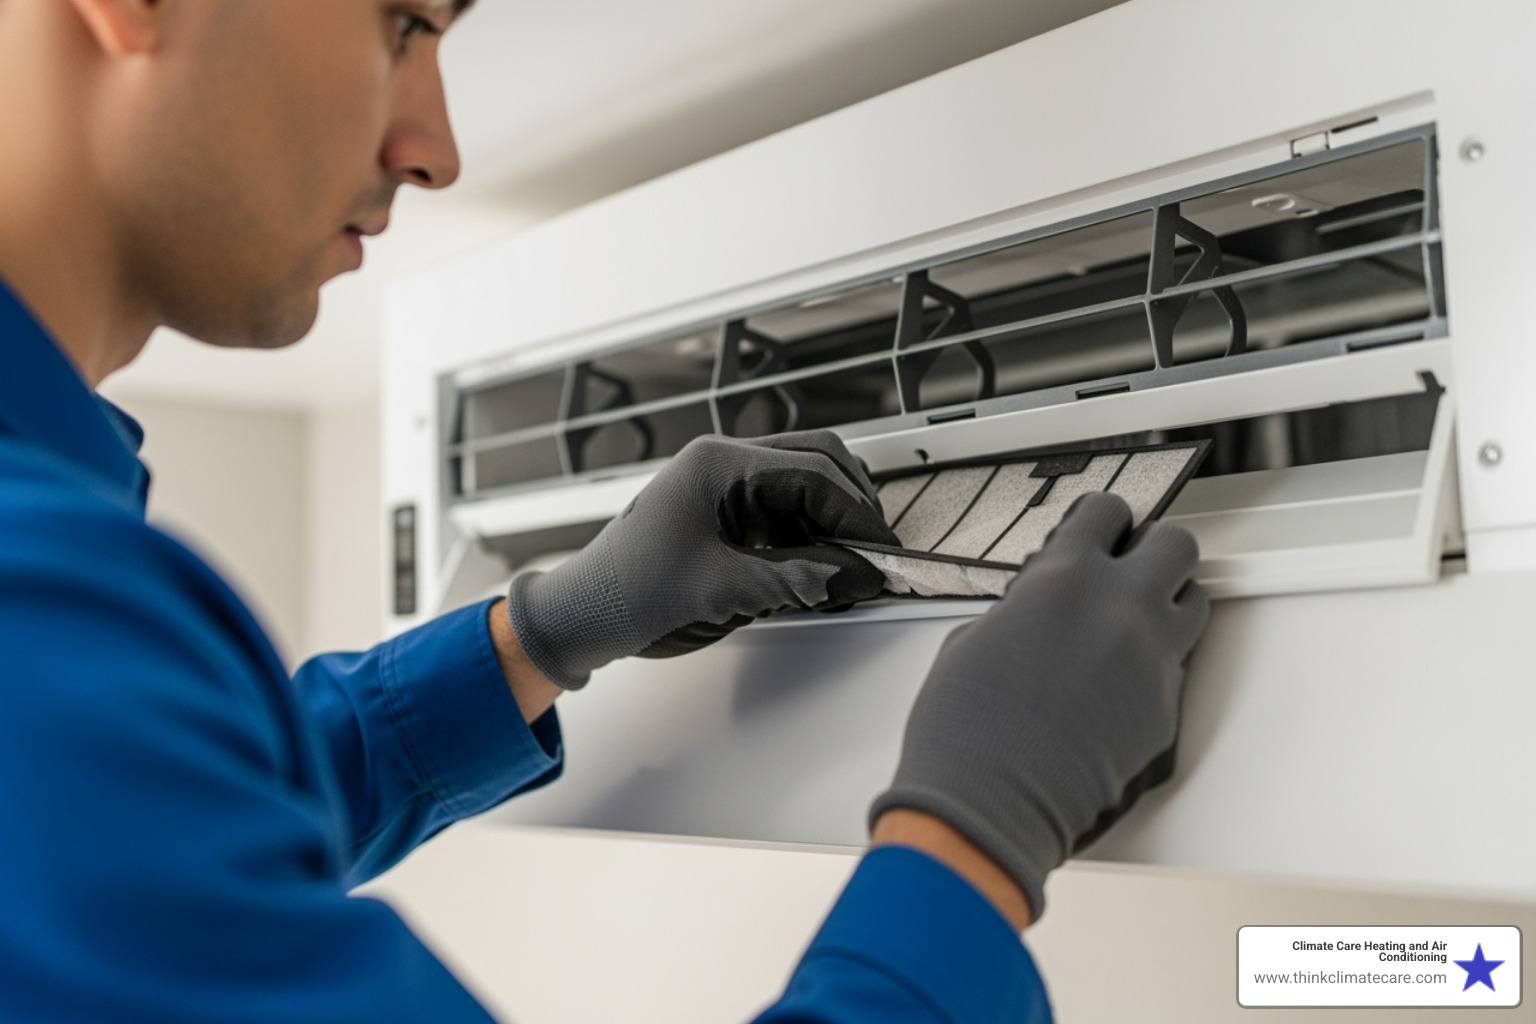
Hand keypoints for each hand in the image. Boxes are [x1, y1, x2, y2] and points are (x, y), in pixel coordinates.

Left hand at [508, 430, 896, 688]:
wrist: (580, 617)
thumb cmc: (627, 594)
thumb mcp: (721, 591)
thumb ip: (797, 581)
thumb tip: (859, 575)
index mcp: (718, 464)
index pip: (812, 473)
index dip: (854, 516)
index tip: (881, 554)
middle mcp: (723, 463)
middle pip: (816, 463)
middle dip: (850, 509)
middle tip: (873, 557)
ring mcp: (724, 487)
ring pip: (804, 488)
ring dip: (830, 526)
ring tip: (845, 573)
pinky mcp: (725, 515)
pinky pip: (784, 514)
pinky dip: (808, 540)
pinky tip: (815, 574)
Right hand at [869, 492, 1208, 921]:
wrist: (992, 803)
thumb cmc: (968, 731)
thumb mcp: (973, 641)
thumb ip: (1021, 611)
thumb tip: (1035, 613)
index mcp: (1064, 579)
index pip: (1108, 513)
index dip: (1101, 521)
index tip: (1096, 531)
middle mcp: (1120, 608)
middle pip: (1176, 546)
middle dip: (1153, 551)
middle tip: (1130, 567)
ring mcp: (1152, 659)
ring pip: (1194, 602)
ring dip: (1168, 602)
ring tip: (1135, 621)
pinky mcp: (1166, 709)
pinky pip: (1176, 666)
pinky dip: (1155, 664)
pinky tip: (1121, 681)